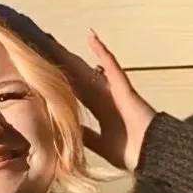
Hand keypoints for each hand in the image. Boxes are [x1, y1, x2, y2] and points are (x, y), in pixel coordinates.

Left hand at [47, 30, 155, 172]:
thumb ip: (85, 136)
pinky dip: (101, 51)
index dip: (59, 83)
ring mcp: (113, 90)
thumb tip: (64, 131)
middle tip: (43, 48)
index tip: (43, 73)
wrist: (150, 155)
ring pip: (88, 69)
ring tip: (54, 40)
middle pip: (77, 77)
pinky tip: (91, 37)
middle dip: (60, 65)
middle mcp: (104, 98)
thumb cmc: (130, 153)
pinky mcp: (122, 86)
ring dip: (72, 56)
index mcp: (99, 112)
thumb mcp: (99, 145)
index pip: (74, 93)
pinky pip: (111, 65)